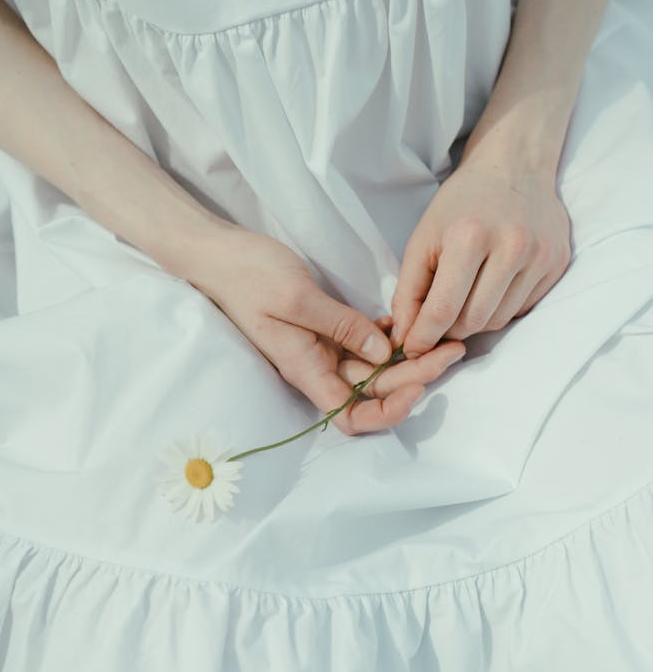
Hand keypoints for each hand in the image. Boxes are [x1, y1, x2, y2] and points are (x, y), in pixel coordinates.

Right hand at [197, 228, 463, 434]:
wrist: (219, 254)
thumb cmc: (249, 276)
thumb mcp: (296, 297)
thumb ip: (341, 326)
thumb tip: (382, 354)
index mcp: (305, 369)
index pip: (349, 416)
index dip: (386, 414)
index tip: (417, 388)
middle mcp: (317, 365)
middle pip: (373, 390)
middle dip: (415, 376)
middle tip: (452, 348)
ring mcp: (322, 347)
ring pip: (375, 367)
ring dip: (409, 356)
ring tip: (445, 335)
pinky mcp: (325, 327)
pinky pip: (364, 341)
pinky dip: (389, 335)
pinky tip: (410, 320)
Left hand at [389, 155, 571, 357]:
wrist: (515, 166)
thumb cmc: (461, 203)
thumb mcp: (423, 238)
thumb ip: (408, 291)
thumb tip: (406, 338)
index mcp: (470, 236)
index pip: (444, 309)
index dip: (423, 337)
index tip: (412, 348)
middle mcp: (511, 246)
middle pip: (474, 321)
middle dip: (449, 330)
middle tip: (438, 319)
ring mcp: (540, 256)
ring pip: (499, 320)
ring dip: (476, 320)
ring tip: (465, 296)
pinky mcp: (558, 263)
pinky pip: (522, 308)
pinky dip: (501, 307)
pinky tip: (493, 283)